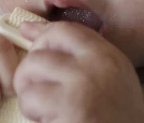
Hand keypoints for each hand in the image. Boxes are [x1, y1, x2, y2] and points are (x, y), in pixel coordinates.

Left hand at [14, 21, 143, 122]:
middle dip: (29, 71)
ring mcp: (82, 86)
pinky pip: (30, 100)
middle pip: (40, 51)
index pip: (65, 30)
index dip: (41, 33)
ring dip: (29, 94)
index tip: (26, 35)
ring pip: (28, 73)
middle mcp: (97, 65)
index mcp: (108, 56)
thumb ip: (79, 55)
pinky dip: (32, 113)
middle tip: (38, 92)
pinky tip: (49, 121)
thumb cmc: (117, 119)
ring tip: (44, 109)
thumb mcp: (110, 78)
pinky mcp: (69, 109)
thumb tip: (30, 30)